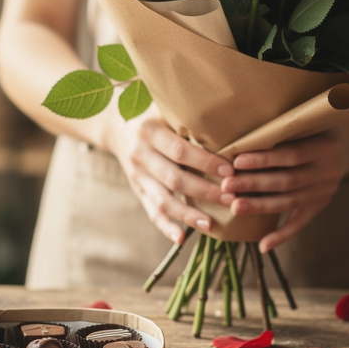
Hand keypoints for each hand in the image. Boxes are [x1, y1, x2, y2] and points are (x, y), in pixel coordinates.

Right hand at [106, 111, 232, 243]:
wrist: (117, 126)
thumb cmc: (155, 114)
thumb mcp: (166, 109)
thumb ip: (189, 119)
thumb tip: (229, 128)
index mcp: (149, 131)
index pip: (180, 151)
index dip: (205, 163)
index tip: (229, 172)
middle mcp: (140, 155)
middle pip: (174, 178)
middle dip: (204, 191)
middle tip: (231, 199)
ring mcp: (137, 176)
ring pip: (163, 200)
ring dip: (187, 214)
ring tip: (210, 224)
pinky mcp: (138, 190)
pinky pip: (151, 212)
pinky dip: (166, 227)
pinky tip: (182, 238)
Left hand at [222, 132, 346, 253]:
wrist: (345, 145)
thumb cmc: (313, 129)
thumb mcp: (306, 124)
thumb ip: (282, 131)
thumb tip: (241, 137)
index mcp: (324, 147)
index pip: (291, 155)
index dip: (264, 159)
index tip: (237, 161)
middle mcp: (327, 172)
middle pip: (287, 180)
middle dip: (254, 184)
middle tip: (226, 186)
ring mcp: (324, 191)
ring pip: (289, 202)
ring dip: (260, 206)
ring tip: (235, 207)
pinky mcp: (319, 205)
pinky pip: (299, 223)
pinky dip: (281, 235)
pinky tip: (263, 245)